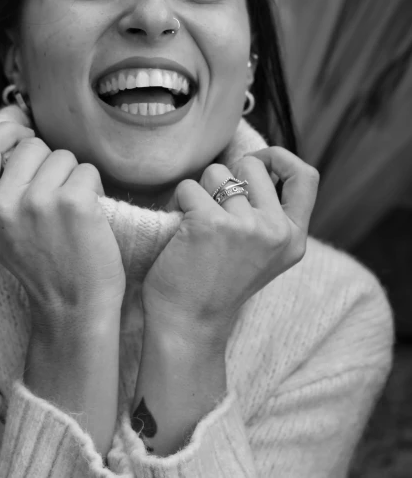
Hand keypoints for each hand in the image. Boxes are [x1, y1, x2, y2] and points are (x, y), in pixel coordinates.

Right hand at [0, 122, 125, 326]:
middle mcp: (0, 205)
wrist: (73, 307)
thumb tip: (1, 122)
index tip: (27, 141)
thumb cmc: (44, 261)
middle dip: (50, 164)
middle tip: (55, 200)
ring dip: (74, 177)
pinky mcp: (72, 203)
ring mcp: (36, 203)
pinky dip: (94, 189)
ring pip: (63, 156)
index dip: (8, 132)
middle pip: (32, 146)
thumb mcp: (1, 226)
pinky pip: (88, 170)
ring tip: (71, 212)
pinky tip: (89, 217)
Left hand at [141, 147, 318, 343]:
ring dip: (199, 191)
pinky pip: (188, 187)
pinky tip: (180, 232)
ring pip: (217, 173)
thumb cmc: (217, 284)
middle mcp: (276, 231)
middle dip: (226, 179)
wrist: (188, 326)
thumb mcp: (263, 253)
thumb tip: (256, 165)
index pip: (306, 176)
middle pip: (251, 166)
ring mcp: (246, 227)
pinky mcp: (210, 223)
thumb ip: (269, 215)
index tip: (256, 162)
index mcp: (294, 238)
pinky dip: (177, 203)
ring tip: (196, 226)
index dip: (279, 158)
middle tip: (213, 211)